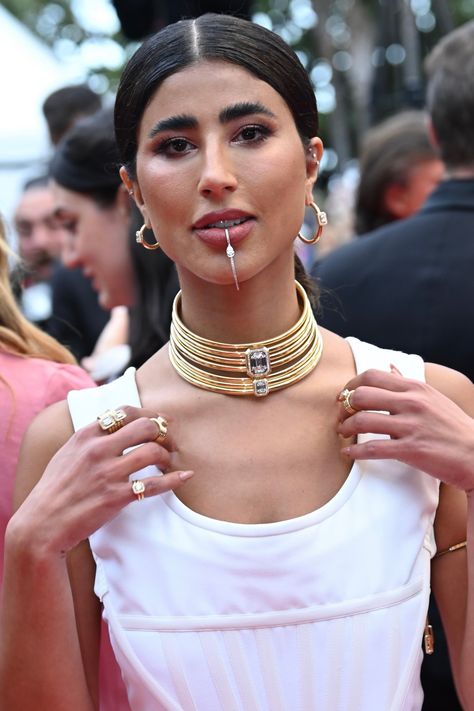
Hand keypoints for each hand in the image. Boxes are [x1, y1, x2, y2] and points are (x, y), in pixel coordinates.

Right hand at [13, 406, 193, 554]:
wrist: (42, 524)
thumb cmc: (54, 489)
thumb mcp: (66, 454)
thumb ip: (89, 438)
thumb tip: (112, 424)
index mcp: (85, 436)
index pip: (124, 412)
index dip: (148, 413)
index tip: (159, 420)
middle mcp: (98, 450)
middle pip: (144, 426)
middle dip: (163, 430)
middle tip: (169, 439)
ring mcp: (108, 473)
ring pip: (152, 452)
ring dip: (167, 455)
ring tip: (168, 461)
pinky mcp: (116, 497)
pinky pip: (154, 485)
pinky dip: (174, 480)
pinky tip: (185, 477)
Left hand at [336, 368, 473, 491]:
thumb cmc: (453, 426)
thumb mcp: (432, 397)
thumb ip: (407, 382)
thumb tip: (390, 366)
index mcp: (415, 388)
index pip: (372, 376)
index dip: (351, 385)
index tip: (344, 396)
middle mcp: (411, 403)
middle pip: (362, 395)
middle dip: (344, 406)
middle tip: (340, 415)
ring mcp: (411, 426)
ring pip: (363, 420)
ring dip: (345, 428)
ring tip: (342, 433)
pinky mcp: (411, 450)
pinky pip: (373, 449)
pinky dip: (355, 452)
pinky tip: (348, 454)